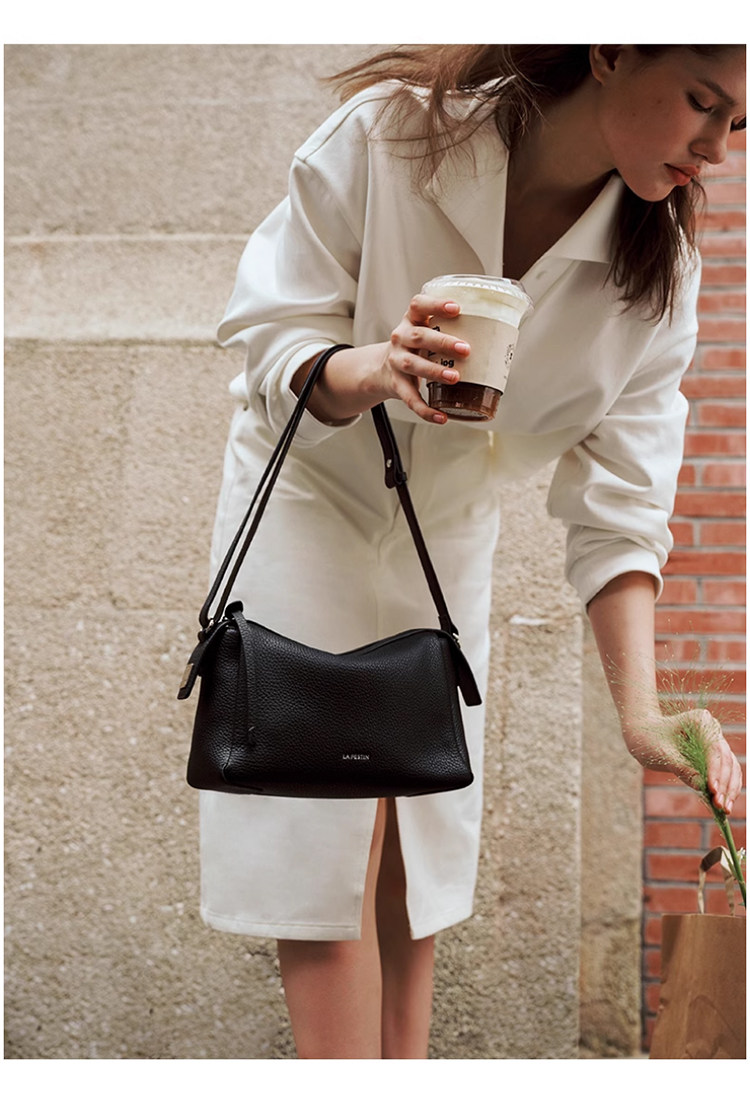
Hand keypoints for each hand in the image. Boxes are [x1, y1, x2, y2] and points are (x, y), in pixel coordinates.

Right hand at [380, 295, 470, 423]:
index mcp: (411, 320)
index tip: (456, 308)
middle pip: (419, 336)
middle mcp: (401, 338)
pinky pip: (410, 398)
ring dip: (435, 371)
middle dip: (442, 342)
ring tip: (455, 377)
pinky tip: (441, 417)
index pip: (418, 305)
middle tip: (466, 349)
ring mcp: (397, 361)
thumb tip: (497, 340)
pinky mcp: (397, 384)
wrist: (381, 369)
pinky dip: (425, 410)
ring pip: (413, 365)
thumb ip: (450, 331)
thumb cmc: (415, 348)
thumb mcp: (425, 332)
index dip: (435, 304)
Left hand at [630, 708, 742, 813]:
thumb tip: (701, 786)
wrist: (645, 735)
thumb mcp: (661, 753)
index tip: (712, 789)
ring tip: (725, 809)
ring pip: (731, 768)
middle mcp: (713, 730)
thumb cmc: (649, 739)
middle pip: (726, 759)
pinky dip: (726, 788)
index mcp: (701, 720)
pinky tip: (725, 805)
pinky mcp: (714, 757)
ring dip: (730, 789)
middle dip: (724, 784)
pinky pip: (726, 773)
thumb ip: (681, 768)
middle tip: (720, 805)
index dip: (715, 771)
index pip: (714, 748)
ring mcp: (716, 743)